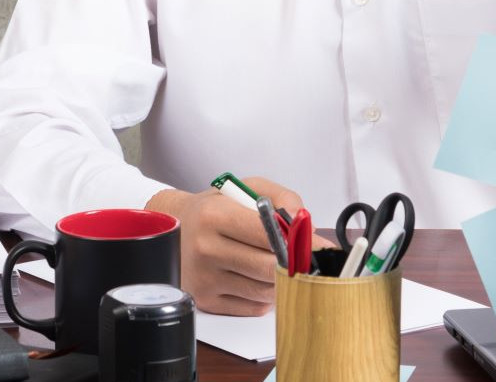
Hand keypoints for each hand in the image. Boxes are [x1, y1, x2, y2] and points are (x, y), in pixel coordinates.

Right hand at [146, 177, 304, 315]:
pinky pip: (252, 307)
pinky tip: (259, 278)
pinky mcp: (206, 301)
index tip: (320, 248)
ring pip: (264, 291)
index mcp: (214, 216)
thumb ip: (282, 198)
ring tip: (278, 264)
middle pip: (268, 267)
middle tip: (309, 261)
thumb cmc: (215, 208)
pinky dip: (265, 296)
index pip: (267, 234)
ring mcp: (205, 279)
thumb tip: (306, 227)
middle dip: (294, 265)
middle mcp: (206, 248)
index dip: (299, 242)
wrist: (175, 228)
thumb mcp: (245, 189)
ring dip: (280, 281)